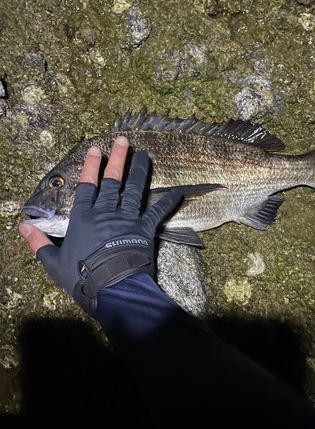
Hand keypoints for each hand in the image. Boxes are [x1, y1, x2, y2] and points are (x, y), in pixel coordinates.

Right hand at [19, 137, 181, 317]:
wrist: (111, 288)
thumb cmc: (81, 277)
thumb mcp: (53, 262)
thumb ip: (39, 243)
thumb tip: (23, 227)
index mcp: (83, 218)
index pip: (86, 187)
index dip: (90, 167)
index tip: (94, 150)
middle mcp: (105, 213)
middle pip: (112, 181)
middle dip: (117, 158)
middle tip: (123, 140)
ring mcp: (126, 219)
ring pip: (133, 189)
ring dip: (139, 171)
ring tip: (144, 154)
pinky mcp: (144, 229)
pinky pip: (158, 212)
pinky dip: (168, 201)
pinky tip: (178, 191)